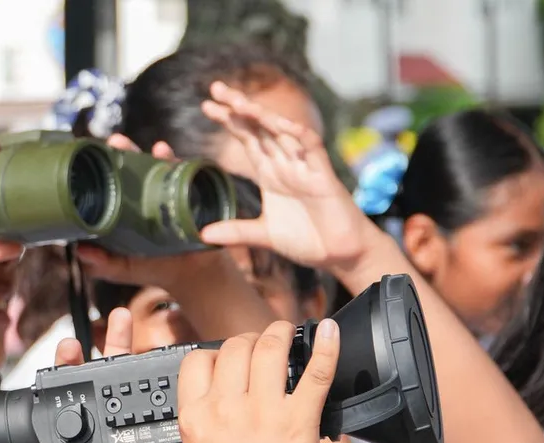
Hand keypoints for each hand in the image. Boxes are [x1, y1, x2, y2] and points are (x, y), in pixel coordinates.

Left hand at [29, 308, 193, 442]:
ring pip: (147, 412)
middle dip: (118, 352)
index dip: (73, 371)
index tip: (70, 347)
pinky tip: (197, 413)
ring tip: (165, 349)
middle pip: (113, 391)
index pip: (74, 401)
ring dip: (158, 382)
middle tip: (122, 319)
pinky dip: (189, 440)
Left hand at [76, 135, 230, 289]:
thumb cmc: (152, 268)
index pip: (112, 183)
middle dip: (126, 151)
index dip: (103, 170)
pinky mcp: (190, 197)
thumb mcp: (121, 268)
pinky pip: (187, 177)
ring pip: (160, 168)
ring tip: (154, 148)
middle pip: (134, 167)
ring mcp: (169, 194)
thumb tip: (79, 251)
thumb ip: (101, 264)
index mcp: (126, 208)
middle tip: (116, 142)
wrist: (192, 275)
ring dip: (155, 155)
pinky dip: (179, 164)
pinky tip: (168, 155)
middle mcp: (146, 196)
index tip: (91, 157)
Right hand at [177, 320, 339, 442]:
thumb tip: (234, 392)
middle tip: (265, 348)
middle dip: (250, 340)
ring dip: (281, 334)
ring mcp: (262, 414)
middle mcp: (224, 409)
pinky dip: (326, 347)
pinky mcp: (298, 424)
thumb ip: (212, 418)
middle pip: (233, 346)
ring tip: (289, 335)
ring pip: (269, 346)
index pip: (197, 359)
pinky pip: (315, 372)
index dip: (216, 352)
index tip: (232, 358)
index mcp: (194, 416)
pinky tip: (330, 334)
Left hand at [199, 82, 369, 269]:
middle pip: (259, 127)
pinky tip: (280, 124)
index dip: (229, 121)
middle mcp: (285, 163)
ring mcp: (304, 166)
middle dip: (238, 107)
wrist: (341, 253)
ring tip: (239, 103)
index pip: (246, 138)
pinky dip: (298, 134)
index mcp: (270, 173)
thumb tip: (202, 235)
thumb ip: (236, 232)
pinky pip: (311, 147)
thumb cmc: (308, 239)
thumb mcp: (264, 235)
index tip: (206, 106)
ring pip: (282, 131)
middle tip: (215, 88)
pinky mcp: (323, 176)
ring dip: (262, 116)